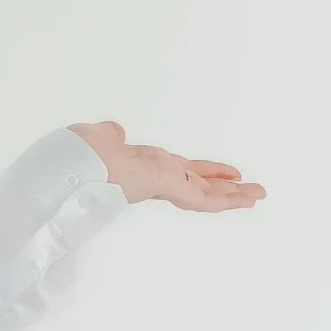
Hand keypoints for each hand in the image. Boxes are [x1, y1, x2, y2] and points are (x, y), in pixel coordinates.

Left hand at [69, 122, 265, 210]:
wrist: (71, 165)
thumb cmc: (79, 153)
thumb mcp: (96, 138)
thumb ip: (109, 136)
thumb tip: (116, 130)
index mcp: (142, 164)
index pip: (179, 171)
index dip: (201, 173)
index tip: (220, 176)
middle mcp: (155, 176)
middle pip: (198, 184)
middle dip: (224, 188)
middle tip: (250, 192)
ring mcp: (161, 184)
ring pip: (204, 194)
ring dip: (232, 195)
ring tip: (259, 196)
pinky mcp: (166, 187)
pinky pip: (201, 198)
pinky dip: (225, 200)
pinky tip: (247, 199)